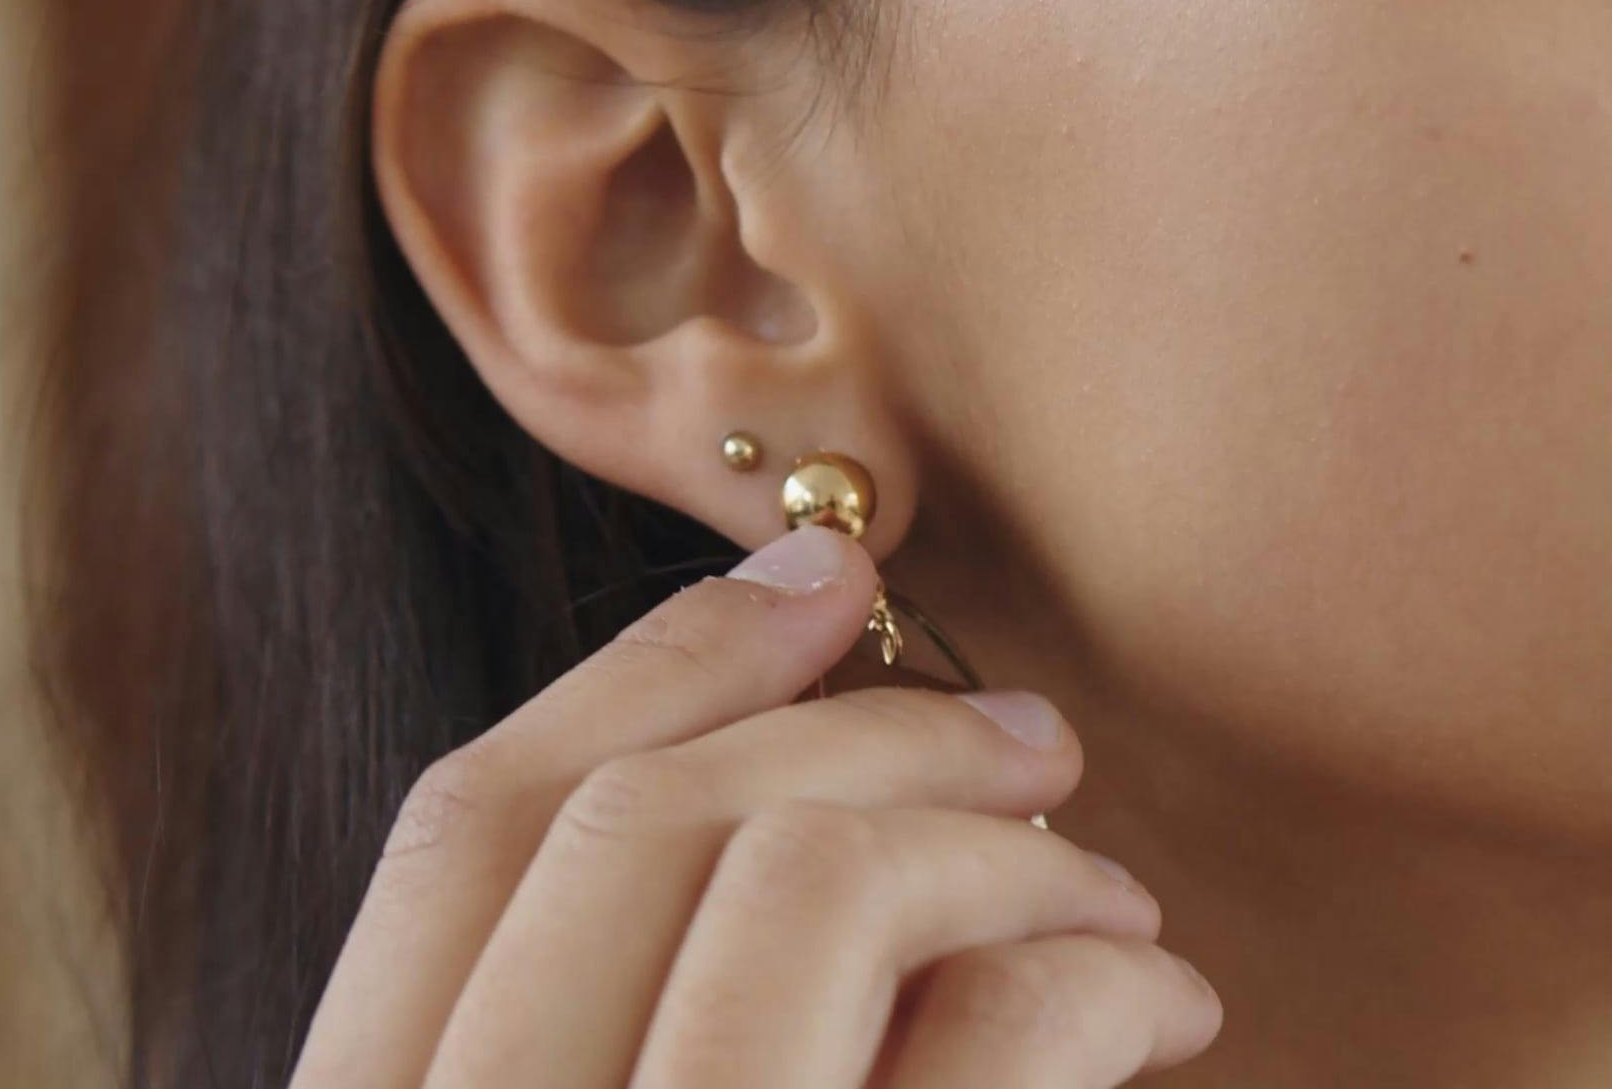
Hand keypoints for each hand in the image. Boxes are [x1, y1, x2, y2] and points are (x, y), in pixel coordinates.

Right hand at [286, 524, 1221, 1085]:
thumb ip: (634, 1014)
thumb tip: (804, 788)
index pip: (456, 835)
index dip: (643, 669)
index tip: (815, 583)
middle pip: (635, 826)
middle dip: (861, 726)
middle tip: (1035, 737)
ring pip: (806, 888)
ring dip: (994, 841)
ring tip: (1112, 901)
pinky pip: (998, 1028)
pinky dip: (1097, 979)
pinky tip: (1155, 1011)